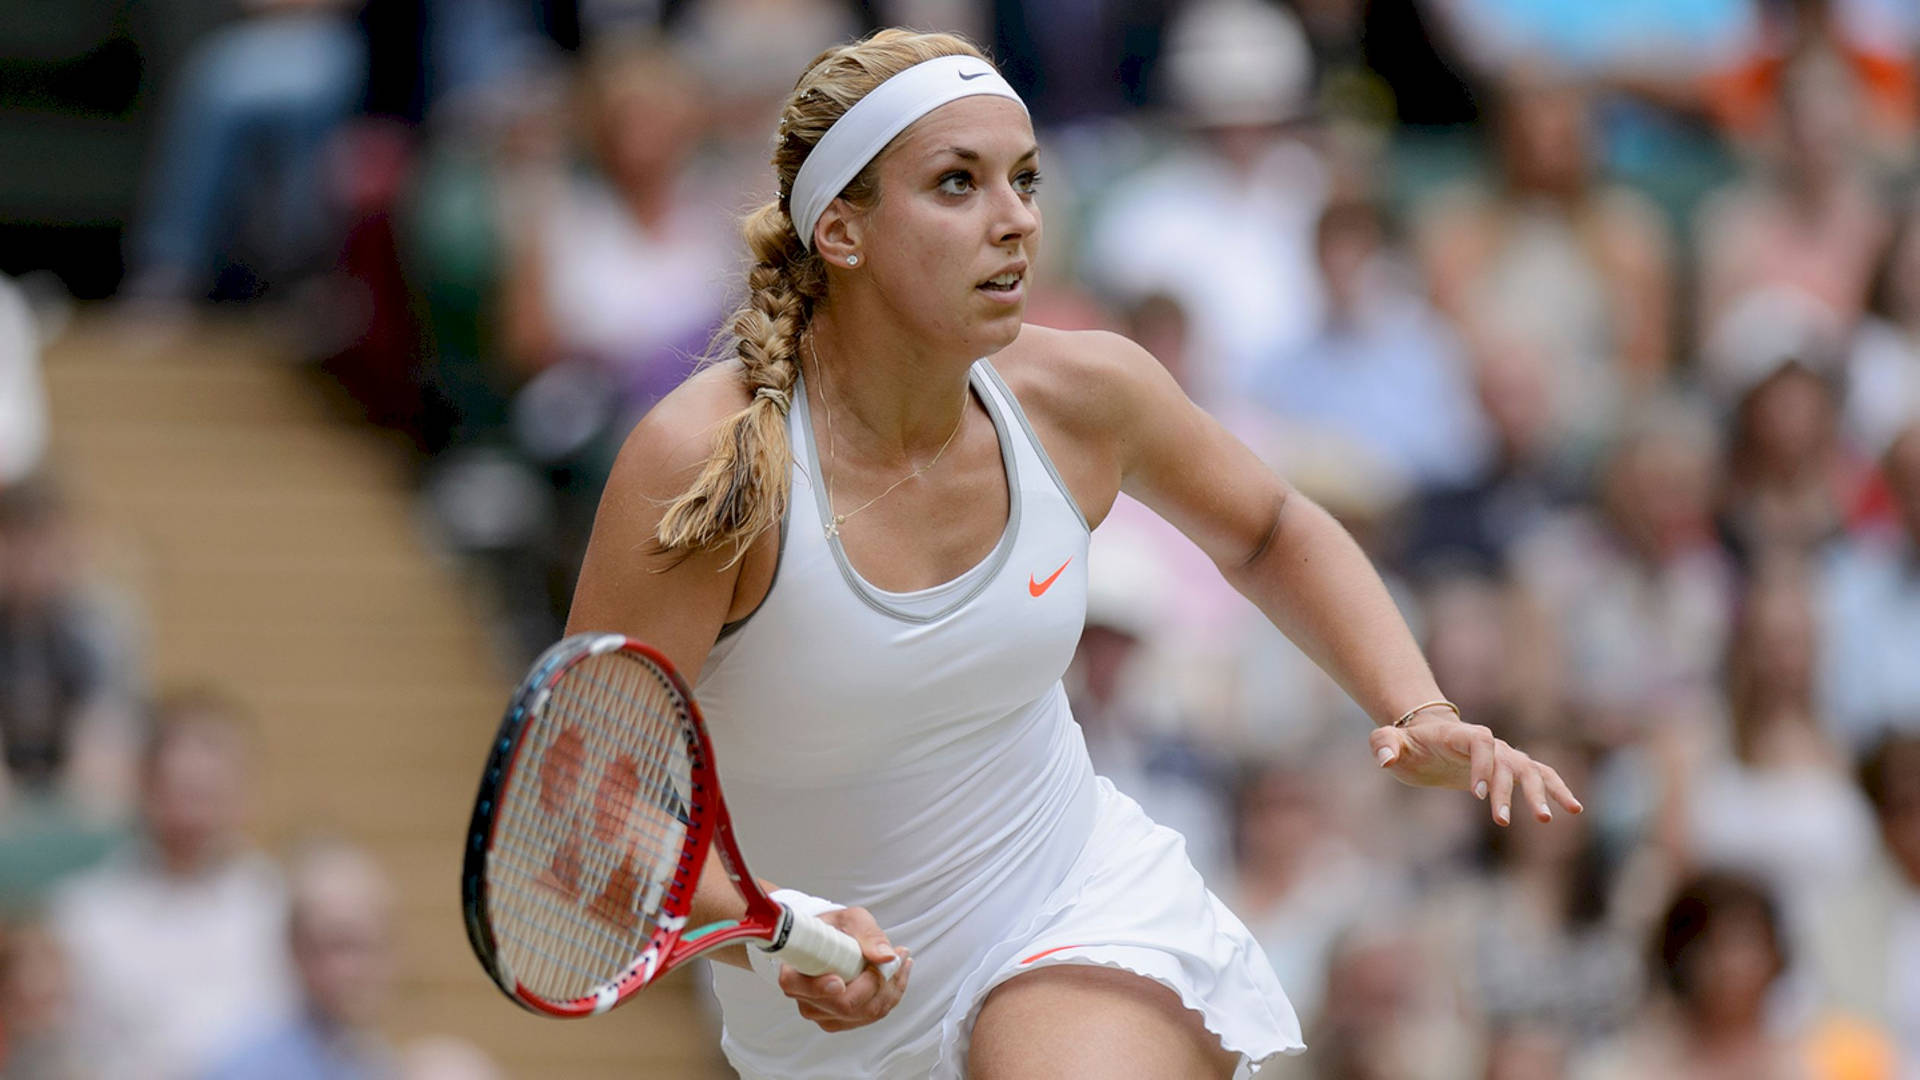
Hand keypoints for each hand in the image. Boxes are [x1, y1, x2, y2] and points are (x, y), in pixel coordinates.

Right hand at [774, 906, 912, 1032]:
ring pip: (865, 1012)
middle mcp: (806, 1000)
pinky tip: (897, 973)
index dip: (819, 987)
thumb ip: (868, 935)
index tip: (838, 981)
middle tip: (895, 954)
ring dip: (890, 987)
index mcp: (794, 972)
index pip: (797, 987)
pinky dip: (892, 994)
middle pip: (844, 1005)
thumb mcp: (852, 919)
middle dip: (877, 981)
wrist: (836, 941)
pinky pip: (874, 1014)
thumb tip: (886, 956)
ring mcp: (825, 1015)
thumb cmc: (837, 927)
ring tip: (900, 958)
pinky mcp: (843, 1021)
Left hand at [1369, 712, 1582, 825]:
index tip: (1477, 794)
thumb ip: (1383, 744)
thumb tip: (1384, 758)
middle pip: (1507, 760)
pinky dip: (1557, 789)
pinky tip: (1574, 809)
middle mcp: (1488, 743)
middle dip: (1507, 790)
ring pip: (1530, 769)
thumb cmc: (1407, 742)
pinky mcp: (1509, 768)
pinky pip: (1540, 775)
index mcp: (1460, 734)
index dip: (1483, 766)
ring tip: (1546, 819)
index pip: (1481, 743)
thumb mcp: (1388, 741)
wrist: (1425, 736)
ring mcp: (1502, 754)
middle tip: (1501, 821)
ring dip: (1540, 792)